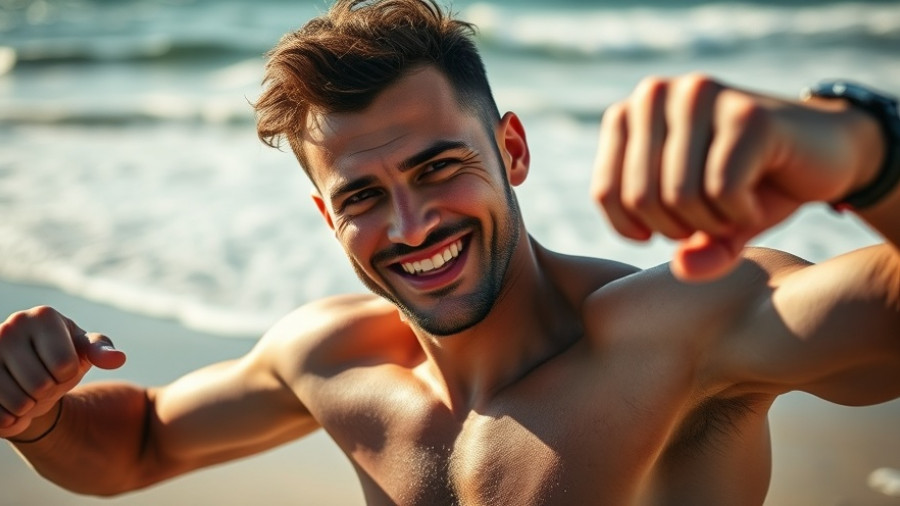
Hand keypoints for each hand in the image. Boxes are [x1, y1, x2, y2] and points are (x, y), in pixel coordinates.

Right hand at [0, 306, 125, 439]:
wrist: (29, 375)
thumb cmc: (64, 358)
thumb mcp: (86, 352)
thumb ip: (102, 353)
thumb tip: (118, 359)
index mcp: (43, 316)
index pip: (64, 365)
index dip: (68, 374)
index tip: (62, 365)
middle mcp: (11, 326)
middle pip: (41, 385)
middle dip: (49, 390)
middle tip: (44, 380)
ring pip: (19, 401)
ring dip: (30, 405)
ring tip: (28, 389)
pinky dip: (10, 417)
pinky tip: (9, 402)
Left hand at [591, 74, 881, 280]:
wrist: (824, 155)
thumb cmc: (751, 188)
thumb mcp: (708, 227)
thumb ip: (690, 253)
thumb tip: (684, 267)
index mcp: (630, 113)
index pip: (605, 191)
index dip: (635, 228)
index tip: (672, 233)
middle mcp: (658, 94)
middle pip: (640, 197)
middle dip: (677, 230)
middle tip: (710, 226)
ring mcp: (701, 96)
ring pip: (678, 195)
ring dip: (711, 225)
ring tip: (732, 215)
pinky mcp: (745, 113)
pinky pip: (721, 190)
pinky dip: (740, 216)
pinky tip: (756, 206)